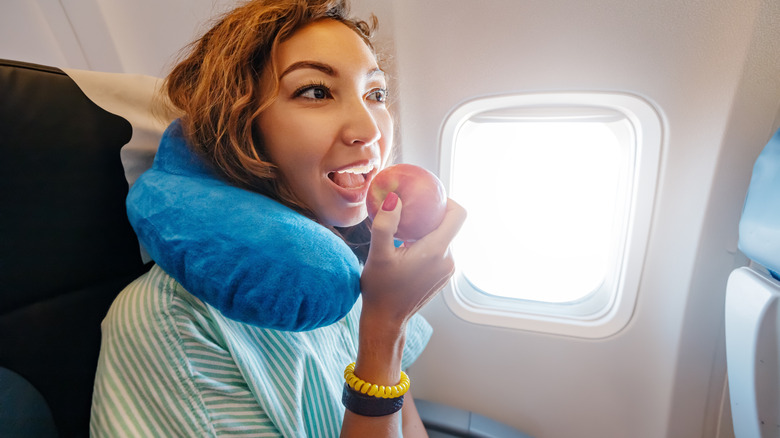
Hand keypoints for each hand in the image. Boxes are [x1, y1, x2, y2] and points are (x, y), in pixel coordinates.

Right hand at [360, 195, 466, 324]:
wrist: (386, 320)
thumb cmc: (380, 289)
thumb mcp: (378, 254)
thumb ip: (386, 224)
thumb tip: (395, 199)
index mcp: (436, 251)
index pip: (458, 215)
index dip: (447, 201)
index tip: (427, 198)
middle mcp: (448, 260)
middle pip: (450, 225)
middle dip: (431, 215)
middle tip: (409, 211)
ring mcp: (448, 270)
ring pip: (444, 238)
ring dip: (428, 231)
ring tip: (405, 231)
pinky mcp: (443, 276)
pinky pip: (441, 251)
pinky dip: (428, 244)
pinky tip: (407, 248)